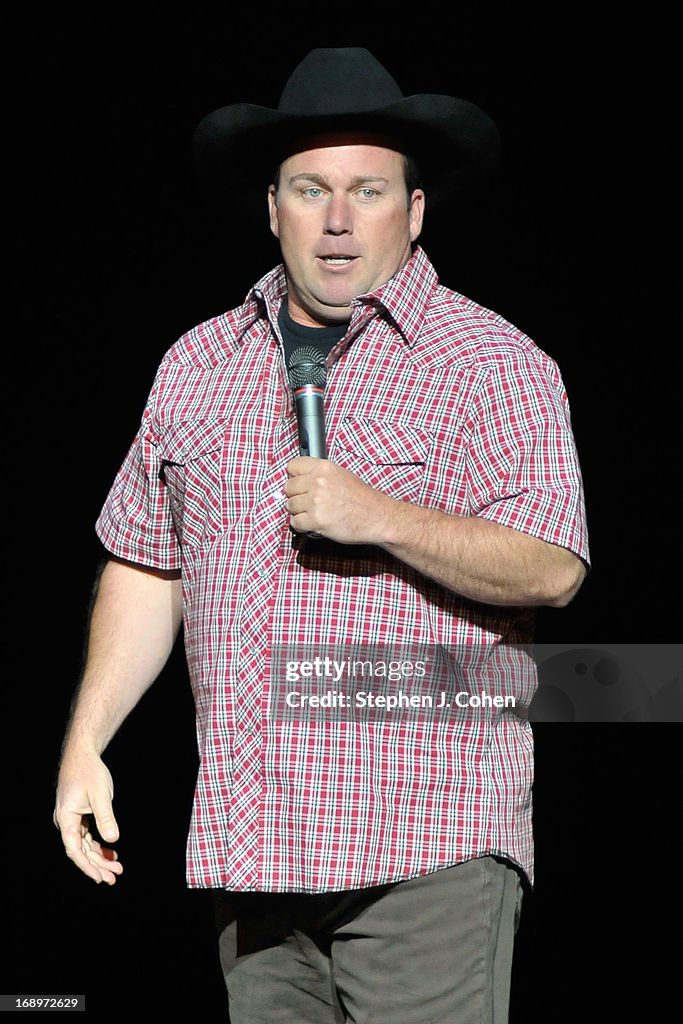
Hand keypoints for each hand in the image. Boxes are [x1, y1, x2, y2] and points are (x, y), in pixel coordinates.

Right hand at [53, 752, 123, 884]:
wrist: (82, 754)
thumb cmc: (90, 772)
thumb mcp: (100, 795)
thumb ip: (106, 818)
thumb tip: (113, 840)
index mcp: (66, 818)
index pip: (74, 849)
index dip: (87, 866)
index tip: (99, 878)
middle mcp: (65, 822)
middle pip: (80, 850)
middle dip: (97, 865)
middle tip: (114, 877)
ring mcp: (71, 819)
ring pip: (84, 844)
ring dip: (99, 856)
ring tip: (116, 867)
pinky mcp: (78, 815)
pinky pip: (87, 835)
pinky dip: (98, 844)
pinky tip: (111, 850)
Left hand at [285, 457, 395, 544]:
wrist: (378, 517)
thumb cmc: (363, 499)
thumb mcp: (342, 475)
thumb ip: (320, 475)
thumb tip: (301, 480)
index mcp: (324, 468)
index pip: (292, 466)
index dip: (294, 477)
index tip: (298, 484)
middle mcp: (318, 482)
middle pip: (288, 487)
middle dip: (296, 496)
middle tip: (307, 503)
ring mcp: (316, 501)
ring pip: (290, 506)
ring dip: (299, 512)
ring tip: (313, 514)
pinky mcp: (316, 519)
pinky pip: (295, 522)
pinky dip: (302, 526)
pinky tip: (313, 524)